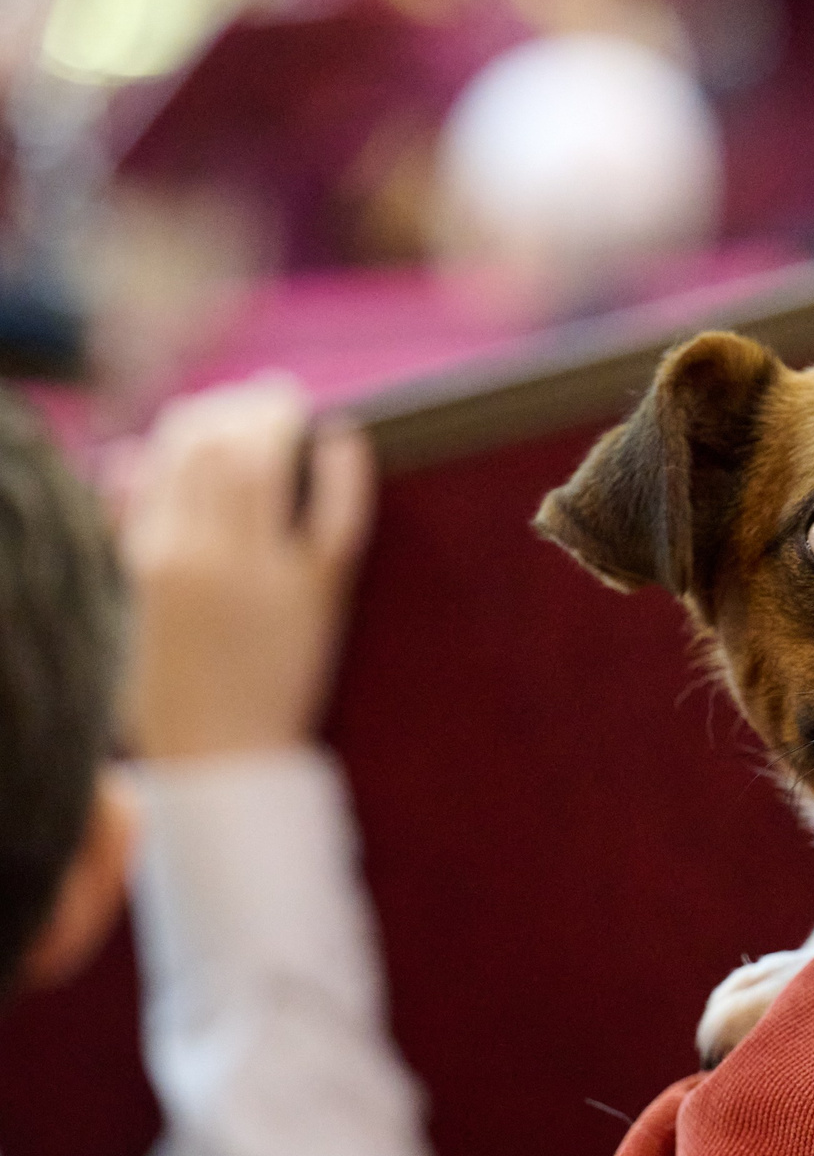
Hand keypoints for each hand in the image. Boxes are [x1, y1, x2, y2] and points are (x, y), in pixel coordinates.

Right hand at [117, 378, 374, 759]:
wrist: (222, 757)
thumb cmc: (171, 685)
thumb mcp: (131, 602)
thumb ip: (131, 529)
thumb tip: (126, 456)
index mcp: (151, 558)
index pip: (169, 456)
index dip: (195, 421)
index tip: (215, 412)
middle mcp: (200, 557)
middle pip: (215, 449)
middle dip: (237, 411)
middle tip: (265, 398)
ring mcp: (259, 575)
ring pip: (263, 469)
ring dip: (278, 425)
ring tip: (291, 407)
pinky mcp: (314, 597)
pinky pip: (334, 520)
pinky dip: (343, 472)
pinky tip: (345, 438)